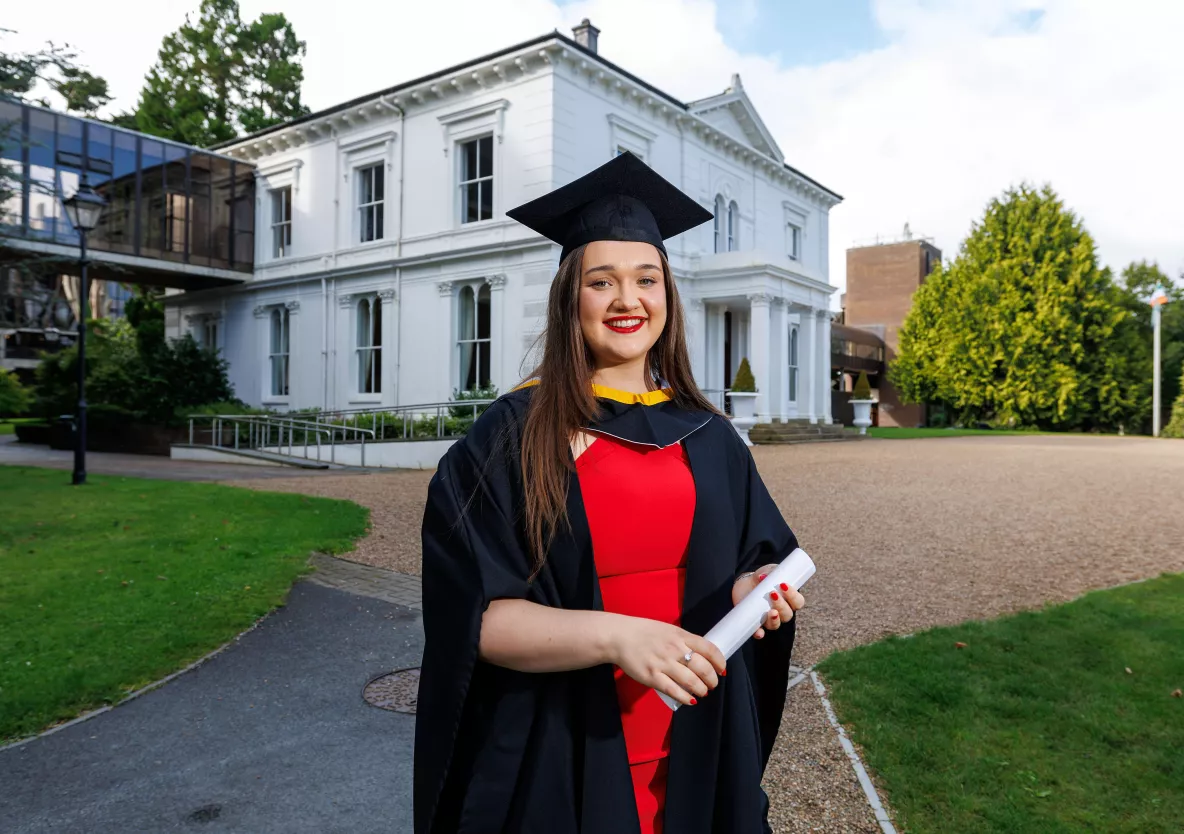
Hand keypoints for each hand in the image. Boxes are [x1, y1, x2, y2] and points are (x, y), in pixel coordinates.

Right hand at [605, 615, 727, 706]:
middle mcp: (675, 649)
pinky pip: (674, 690)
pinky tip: (691, 700)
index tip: (722, 669)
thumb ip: (683, 640)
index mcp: (680, 635)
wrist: (619, 637)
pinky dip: (686, 697)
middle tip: (712, 684)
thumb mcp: (668, 630)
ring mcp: (663, 664)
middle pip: (703, 668)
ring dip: (701, 689)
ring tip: (702, 692)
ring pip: (691, 681)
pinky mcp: (652, 677)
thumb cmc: (643, 632)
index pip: (709, 649)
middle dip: (712, 679)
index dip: (720, 661)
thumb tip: (700, 654)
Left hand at [732, 564, 805, 639]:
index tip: (783, 585)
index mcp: (789, 600)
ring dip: (774, 619)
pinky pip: (759, 633)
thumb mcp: (767, 571)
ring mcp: (768, 618)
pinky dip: (760, 634)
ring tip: (770, 611)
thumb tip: (763, 577)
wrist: (744, 583)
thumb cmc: (762, 577)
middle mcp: (780, 612)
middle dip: (782, 606)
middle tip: (773, 594)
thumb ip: (768, 572)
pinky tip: (759, 632)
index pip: (798, 602)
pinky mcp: (755, 623)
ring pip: (775, 624)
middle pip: (787, 614)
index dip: (793, 596)